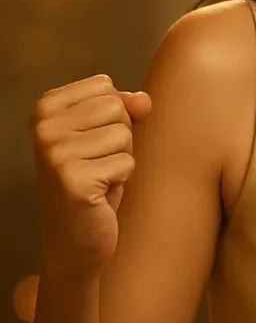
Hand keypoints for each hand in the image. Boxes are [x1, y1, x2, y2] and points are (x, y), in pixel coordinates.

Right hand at [31, 75, 151, 277]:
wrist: (75, 236)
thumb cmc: (93, 180)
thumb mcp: (106, 134)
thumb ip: (126, 107)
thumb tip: (144, 100)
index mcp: (45, 109)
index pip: (105, 86)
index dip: (113, 115)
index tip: (91, 140)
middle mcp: (43, 128)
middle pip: (116, 108)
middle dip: (119, 137)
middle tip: (97, 163)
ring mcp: (55, 154)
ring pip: (123, 135)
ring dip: (120, 159)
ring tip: (98, 177)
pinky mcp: (73, 179)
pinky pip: (126, 162)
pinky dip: (121, 180)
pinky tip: (98, 193)